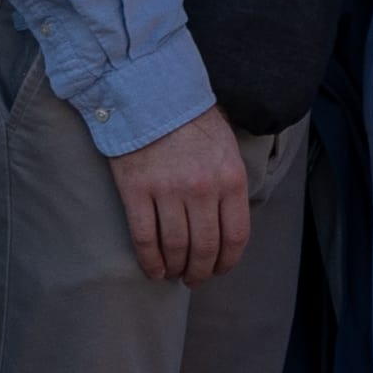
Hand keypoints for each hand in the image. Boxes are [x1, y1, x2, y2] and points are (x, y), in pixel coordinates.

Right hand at [115, 107, 255, 283]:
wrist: (152, 94)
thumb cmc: (192, 121)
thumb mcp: (226, 149)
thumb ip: (230, 185)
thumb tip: (228, 226)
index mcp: (230, 178)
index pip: (235, 237)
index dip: (227, 262)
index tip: (218, 271)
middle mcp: (203, 188)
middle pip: (205, 248)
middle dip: (200, 272)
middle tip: (193, 278)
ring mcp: (168, 190)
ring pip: (175, 248)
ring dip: (175, 269)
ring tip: (173, 274)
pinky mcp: (137, 190)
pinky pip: (144, 238)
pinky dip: (150, 261)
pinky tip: (152, 269)